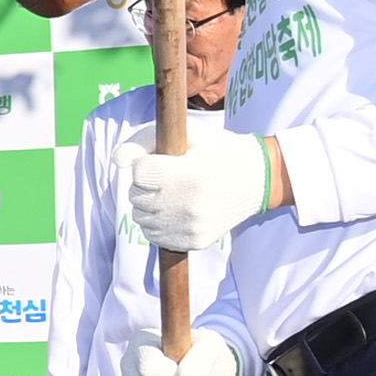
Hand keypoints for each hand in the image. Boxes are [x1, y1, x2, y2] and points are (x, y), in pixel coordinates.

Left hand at [125, 130, 275, 252]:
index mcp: (189, 174)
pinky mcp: (194, 242)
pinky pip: (153, 235)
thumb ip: (146, 139)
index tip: (164, 161)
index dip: (147, 163)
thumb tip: (117, 160)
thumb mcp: (188, 133)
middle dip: (146, 183)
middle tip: (170, 176)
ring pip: (140, 217)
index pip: (140, 172)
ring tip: (173, 192)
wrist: (258, 179)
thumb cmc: (218, 151)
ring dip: (148, 203)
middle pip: (136, 195)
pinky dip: (157, 222)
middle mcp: (189, 205)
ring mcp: (191, 227)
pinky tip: (175, 209)